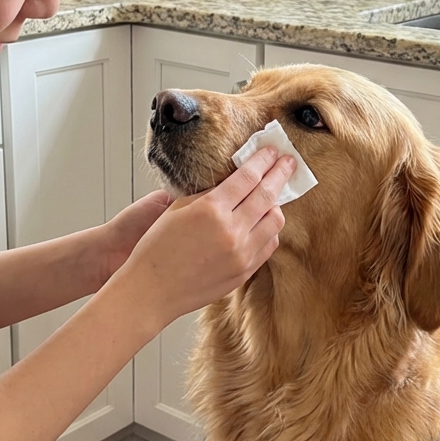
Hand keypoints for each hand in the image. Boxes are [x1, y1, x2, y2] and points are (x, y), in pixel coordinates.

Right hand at [108, 147, 294, 329]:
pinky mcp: (244, 272)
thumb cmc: (157, 247)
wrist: (151, 289)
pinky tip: (261, 223)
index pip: (248, 177)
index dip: (263, 160)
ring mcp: (241, 254)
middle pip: (268, 194)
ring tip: (270, 196)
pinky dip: (269, 230)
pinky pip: (269, 245)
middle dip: (280, 173)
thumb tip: (236, 182)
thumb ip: (210, 194)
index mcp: (211, 209)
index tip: (272, 150)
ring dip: (275, 204)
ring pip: (275, 221)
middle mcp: (231, 231)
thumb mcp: (178, 208)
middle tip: (288, 162)